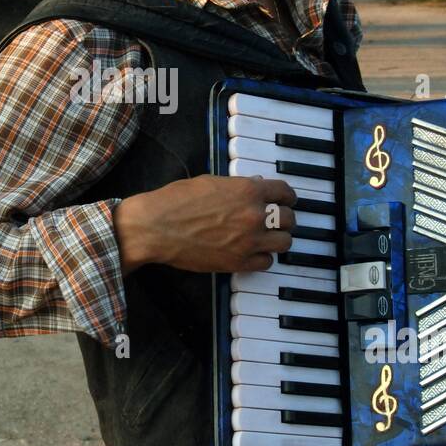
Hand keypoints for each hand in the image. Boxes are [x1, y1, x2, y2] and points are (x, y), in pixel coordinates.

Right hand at [114, 174, 296, 274]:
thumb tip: (255, 187)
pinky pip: (267, 262)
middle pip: (289, 219)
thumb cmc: (176, 200)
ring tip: (268, 238)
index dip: (287, 197)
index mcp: (248, 190)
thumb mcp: (210, 182)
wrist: (156, 227)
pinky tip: (254, 252)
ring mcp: (249, 241)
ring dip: (278, 239)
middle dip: (283, 218)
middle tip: (275, 220)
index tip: (285, 200)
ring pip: (285, 242)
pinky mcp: (238, 263)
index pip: (285, 192)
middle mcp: (254, 215)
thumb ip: (237, 186)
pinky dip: (263, 257)